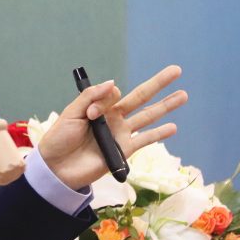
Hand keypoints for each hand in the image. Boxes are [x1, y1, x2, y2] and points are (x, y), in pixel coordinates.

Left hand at [39, 65, 187, 189]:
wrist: (57, 168)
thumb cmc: (60, 138)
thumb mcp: (71, 113)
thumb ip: (91, 97)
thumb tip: (114, 84)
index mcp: (99, 106)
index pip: (113, 93)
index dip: (105, 99)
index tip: (91, 114)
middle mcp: (114, 118)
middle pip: (140, 97)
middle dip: (158, 84)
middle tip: (176, 70)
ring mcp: (120, 134)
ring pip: (148, 117)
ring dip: (166, 106)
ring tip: (183, 95)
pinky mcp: (123, 151)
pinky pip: (144, 140)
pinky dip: (159, 134)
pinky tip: (173, 127)